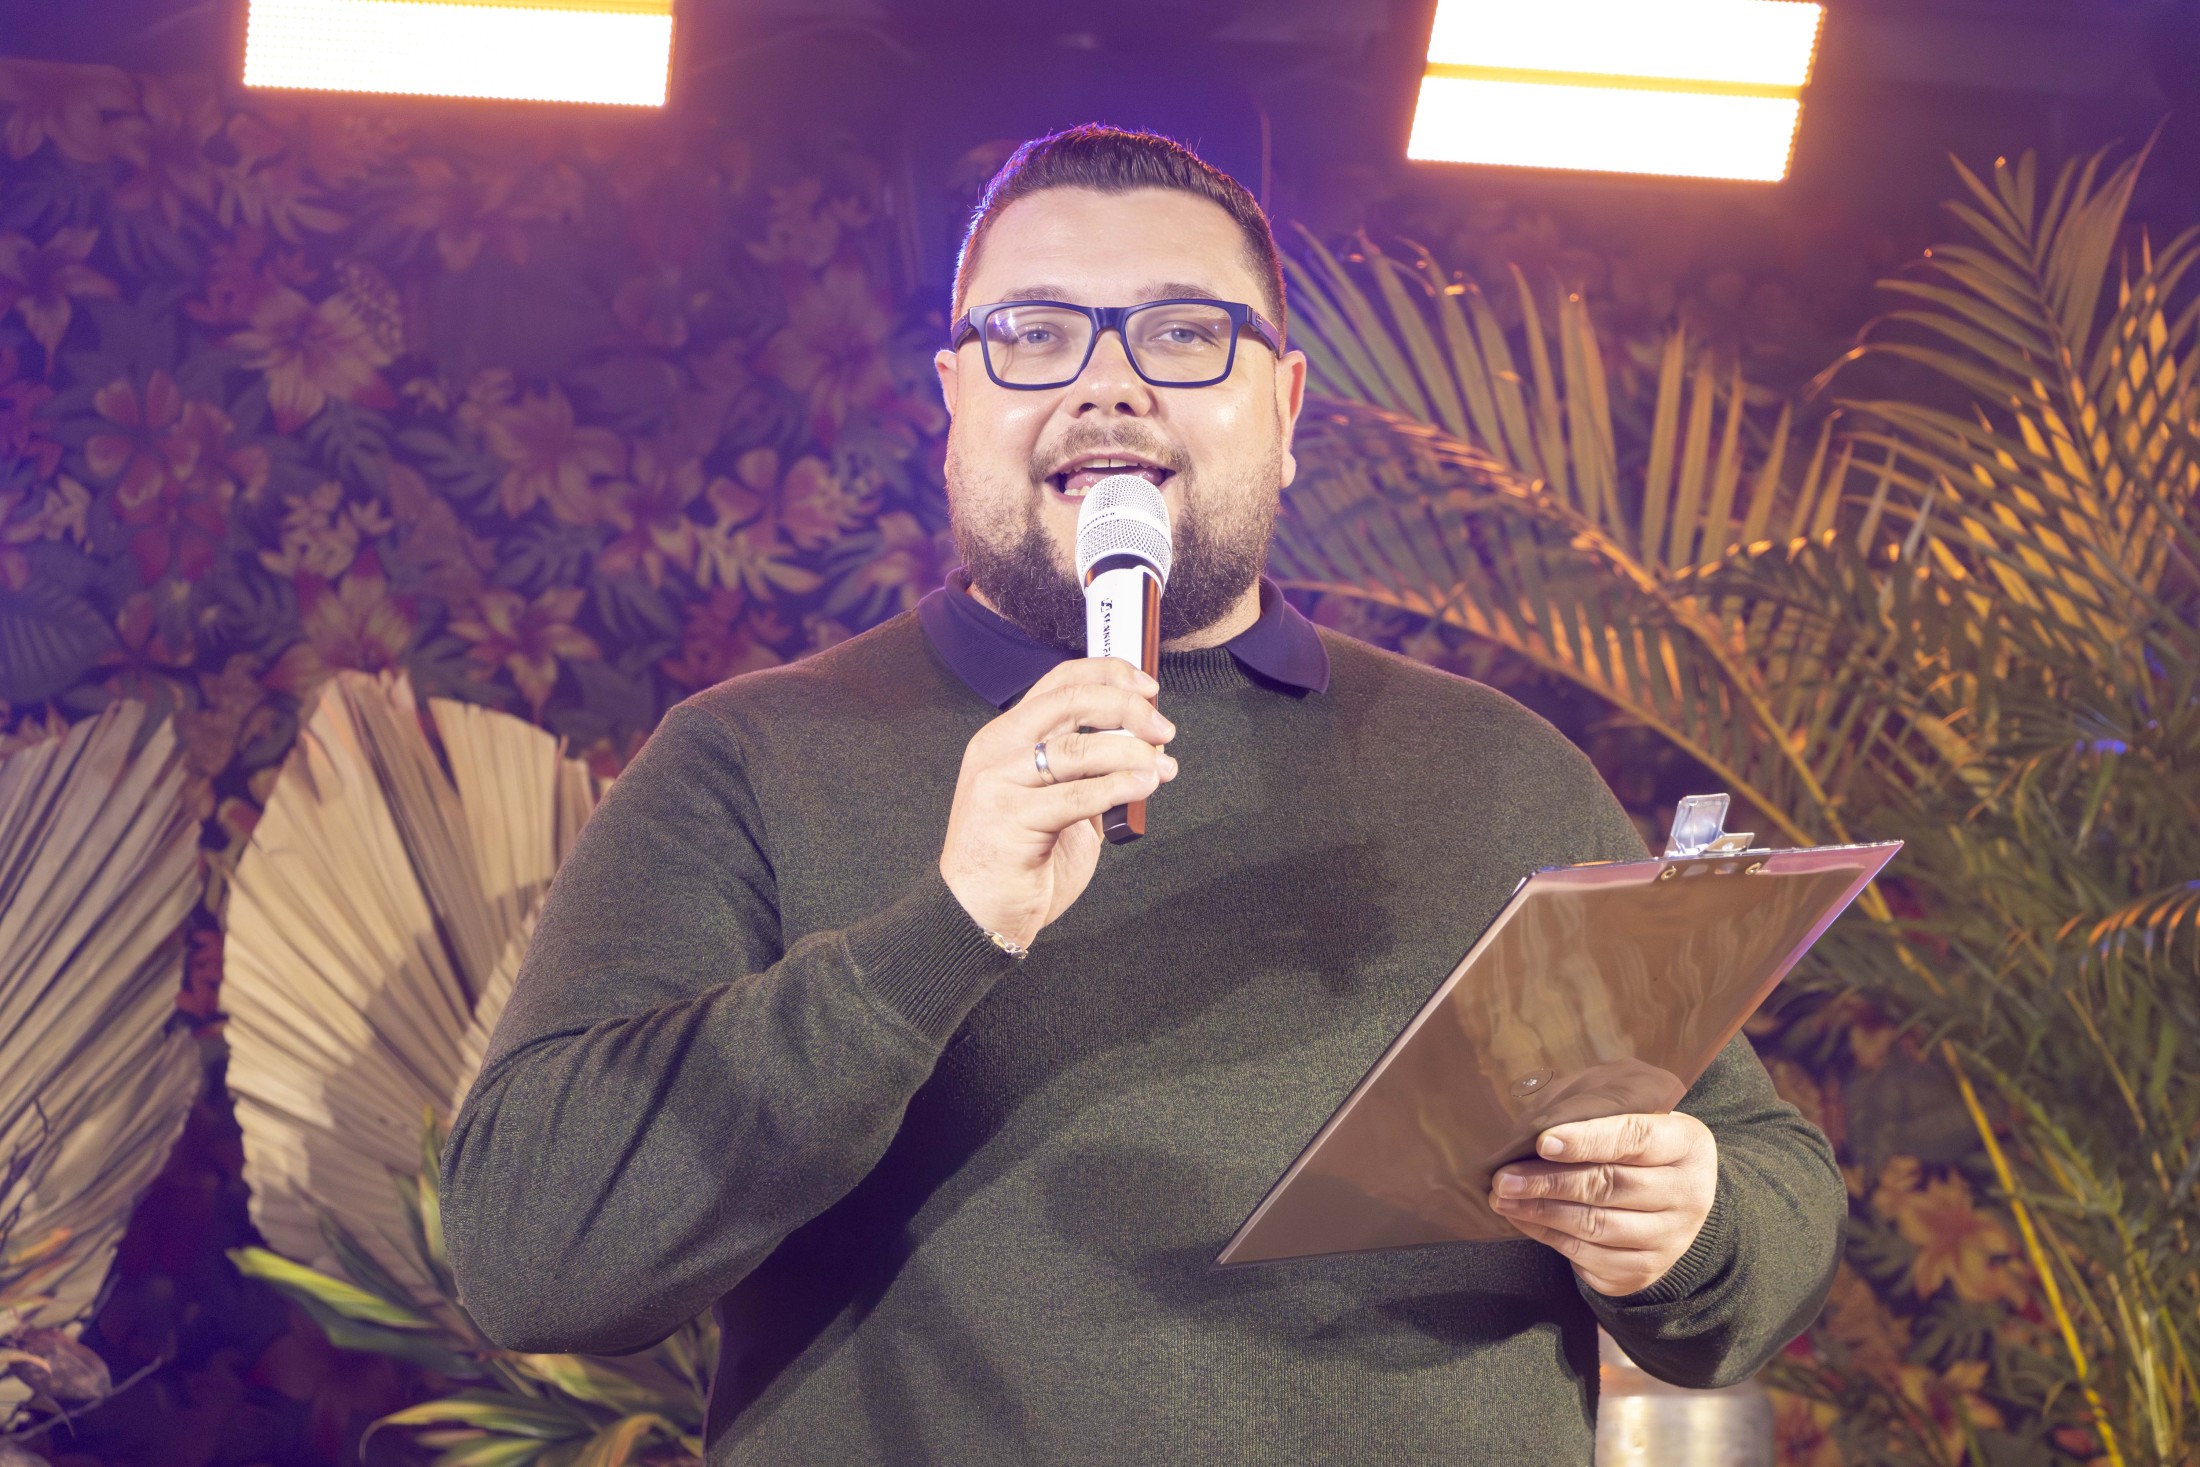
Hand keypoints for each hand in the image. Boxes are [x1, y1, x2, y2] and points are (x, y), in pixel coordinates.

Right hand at [940, 656, 1177, 947]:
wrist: (980, 914)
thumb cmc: (1021, 859)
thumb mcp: (1054, 799)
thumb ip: (1086, 769)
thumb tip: (1144, 745)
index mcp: (1005, 737)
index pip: (1059, 680)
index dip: (1109, 673)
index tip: (1148, 687)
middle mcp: (997, 750)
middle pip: (1070, 702)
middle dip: (1127, 709)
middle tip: (1163, 730)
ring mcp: (999, 782)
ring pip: (1077, 748)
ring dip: (1131, 754)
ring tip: (1160, 768)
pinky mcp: (1010, 819)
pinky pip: (1076, 796)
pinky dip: (1118, 787)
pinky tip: (1142, 787)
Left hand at [1489, 1111, 1717, 1296]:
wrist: (1674, 1201)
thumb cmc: (1638, 1146)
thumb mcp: (1632, 1116)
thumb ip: (1594, 1111)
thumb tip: (1535, 1120)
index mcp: (1687, 1144)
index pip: (1636, 1139)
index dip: (1588, 1140)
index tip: (1543, 1141)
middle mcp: (1687, 1194)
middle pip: (1611, 1186)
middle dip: (1550, 1182)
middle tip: (1505, 1177)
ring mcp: (1669, 1239)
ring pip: (1597, 1226)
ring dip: (1542, 1211)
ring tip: (1502, 1197)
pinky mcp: (1643, 1270)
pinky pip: (1587, 1255)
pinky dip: (1547, 1235)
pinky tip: (1521, 1217)